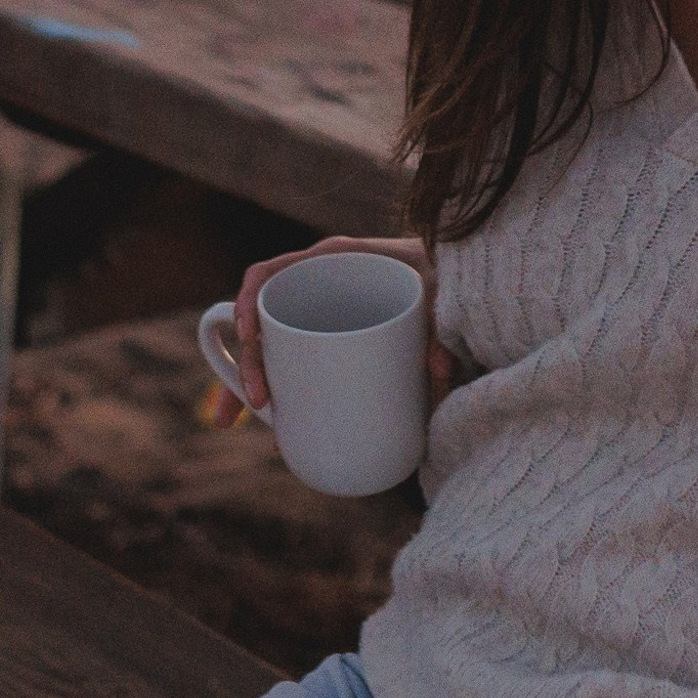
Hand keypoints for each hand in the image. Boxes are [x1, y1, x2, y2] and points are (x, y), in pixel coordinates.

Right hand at [204, 235, 455, 425]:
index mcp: (328, 263)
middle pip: (260, 326)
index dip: (246, 303)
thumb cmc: (438, 271)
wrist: (452, 277)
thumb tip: (438, 369)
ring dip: (253, 392)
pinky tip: (288, 435)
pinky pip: (295, 371)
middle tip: (258, 404)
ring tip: (270, 435)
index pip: (266, 275)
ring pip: (271, 356)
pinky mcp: (330, 347)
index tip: (248, 338)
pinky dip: (285, 402)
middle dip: (245, 367)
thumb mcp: (439, 287)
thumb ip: (441, 322)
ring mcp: (319, 321)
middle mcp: (315, 290)